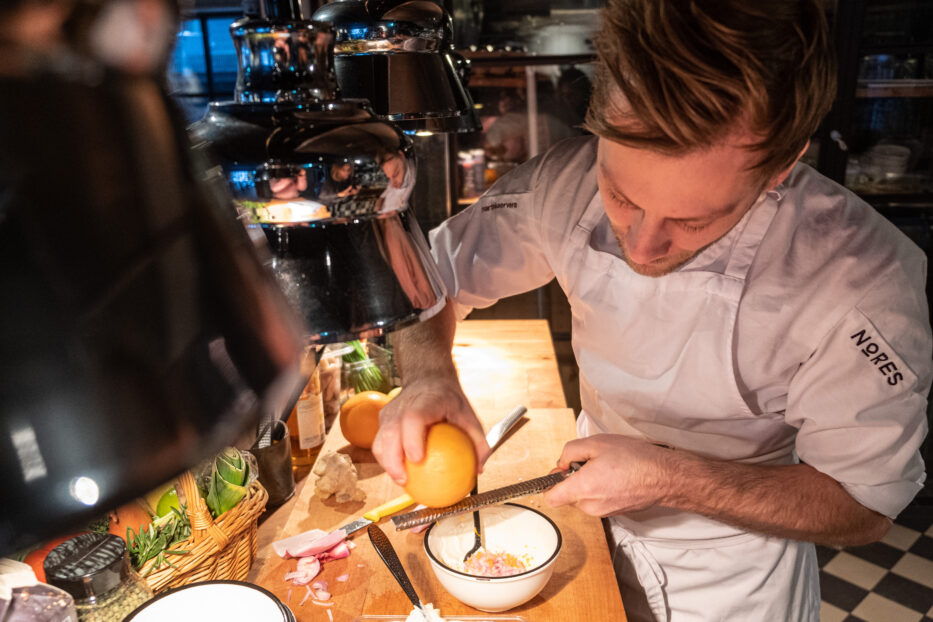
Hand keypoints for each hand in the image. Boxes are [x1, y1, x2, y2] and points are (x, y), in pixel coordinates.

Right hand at [372, 378, 489, 484]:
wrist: (429, 379)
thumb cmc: (449, 400)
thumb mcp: (469, 415)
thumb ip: (478, 441)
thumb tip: (479, 469)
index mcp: (426, 402)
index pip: (413, 419)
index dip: (412, 439)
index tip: (417, 459)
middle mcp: (403, 405)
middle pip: (390, 432)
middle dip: (393, 459)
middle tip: (404, 480)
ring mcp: (390, 412)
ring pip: (380, 440)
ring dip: (387, 463)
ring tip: (400, 481)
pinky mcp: (384, 419)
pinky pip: (380, 442)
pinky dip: (386, 459)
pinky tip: (399, 473)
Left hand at [543, 434, 679, 516]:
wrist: (665, 476)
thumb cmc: (635, 459)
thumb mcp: (596, 443)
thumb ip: (570, 451)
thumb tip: (561, 462)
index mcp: (583, 488)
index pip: (550, 498)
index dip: (551, 482)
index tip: (560, 471)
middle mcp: (591, 506)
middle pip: (567, 496)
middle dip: (573, 479)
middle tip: (590, 462)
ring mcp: (603, 512)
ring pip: (582, 498)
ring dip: (588, 484)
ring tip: (606, 468)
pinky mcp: (614, 512)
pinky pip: (597, 501)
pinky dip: (600, 489)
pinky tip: (615, 476)